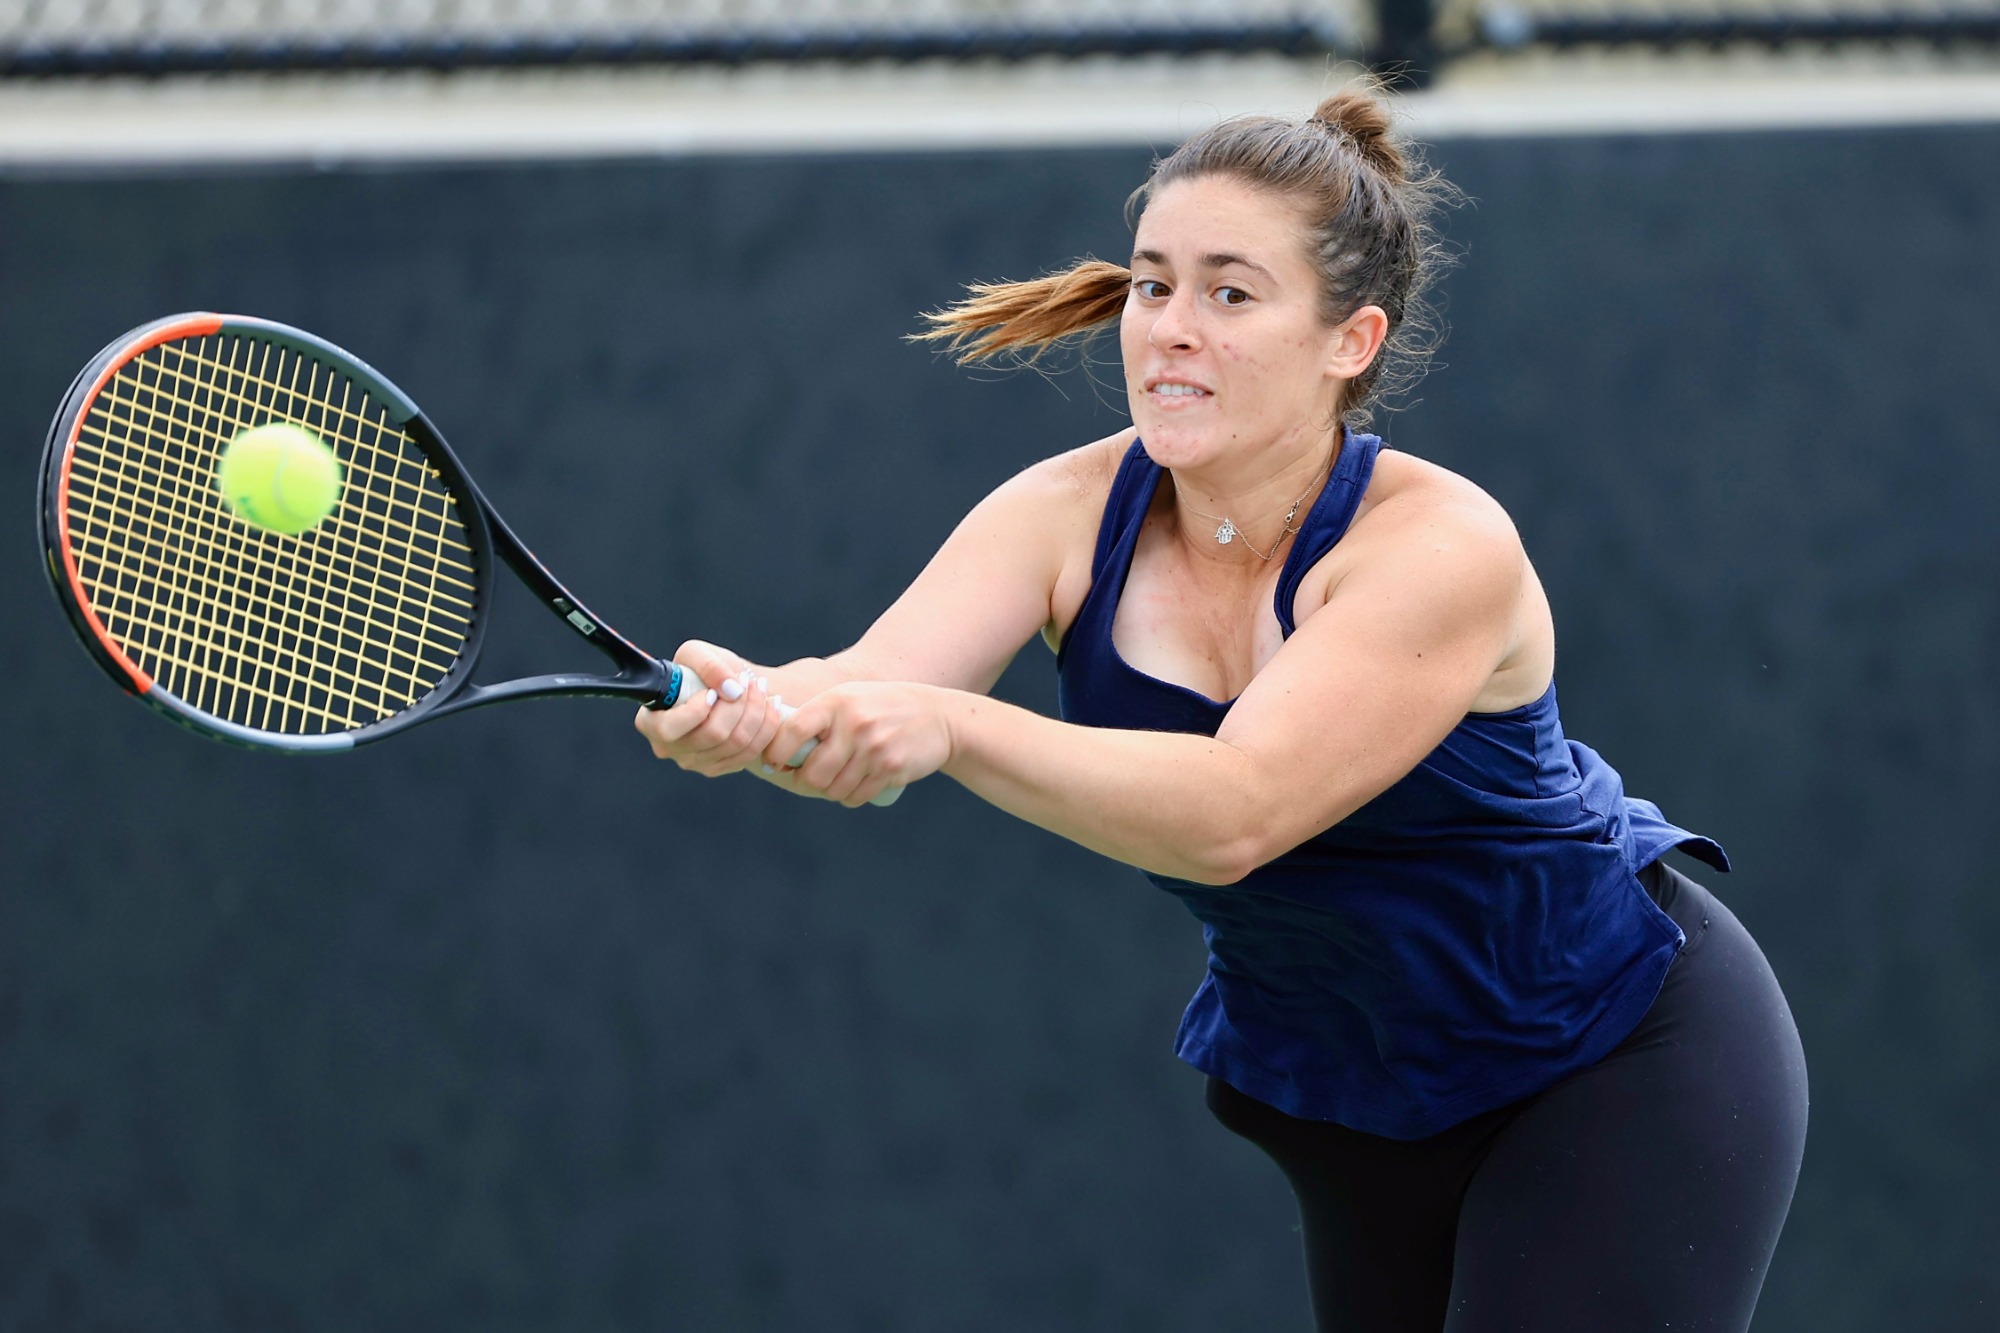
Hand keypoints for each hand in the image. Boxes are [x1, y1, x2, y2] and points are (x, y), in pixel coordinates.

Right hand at [633, 639, 783, 776]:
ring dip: (757, 711)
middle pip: (713, 735)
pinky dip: (766, 727)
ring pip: (737, 743)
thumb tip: (731, 689)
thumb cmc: (702, 671)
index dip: (696, 710)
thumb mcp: (697, 654)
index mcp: (651, 722)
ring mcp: (695, 763)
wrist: (724, 686)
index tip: (712, 691)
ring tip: (761, 688)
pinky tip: (770, 706)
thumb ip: (709, 666)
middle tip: (748, 680)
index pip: (669, 728)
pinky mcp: (720, 768)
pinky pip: (751, 753)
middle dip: (738, 703)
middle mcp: (669, 748)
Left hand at [761, 682, 952, 807]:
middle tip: (808, 778)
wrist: (939, 717)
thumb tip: (774, 748)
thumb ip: (818, 716)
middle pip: (812, 773)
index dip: (776, 753)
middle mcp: (854, 724)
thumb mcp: (851, 697)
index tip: (775, 764)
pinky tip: (857, 783)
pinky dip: (850, 796)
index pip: (793, 731)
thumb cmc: (883, 708)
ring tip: (838, 778)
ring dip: (830, 791)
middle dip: (806, 782)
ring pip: (833, 789)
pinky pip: (856, 796)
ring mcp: (874, 748)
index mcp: (837, 701)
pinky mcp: (890, 769)